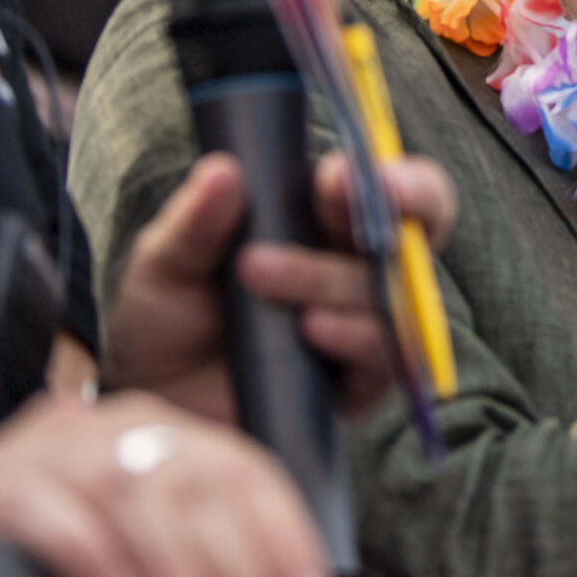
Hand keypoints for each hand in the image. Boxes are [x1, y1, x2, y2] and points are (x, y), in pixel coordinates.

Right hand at [0, 391, 334, 576]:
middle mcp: (108, 426)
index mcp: (156, 430)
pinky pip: (44, 509)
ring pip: (132, 490)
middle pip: (196, 482)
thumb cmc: (46, 546)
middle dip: (239, 571)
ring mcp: (47, 450)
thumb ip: (198, 552)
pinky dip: (87, 552)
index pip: (243, 471)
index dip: (285, 542)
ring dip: (177, 570)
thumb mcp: (135, 539)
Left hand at [106, 150, 457, 417]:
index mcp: (324, 222)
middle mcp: (357, 269)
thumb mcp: (165, 263)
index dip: (387, 171)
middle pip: (424, 226)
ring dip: (331, 276)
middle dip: (404, 201)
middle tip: (338, 191)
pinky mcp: (358, 388)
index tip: (340, 173)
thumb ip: (194, 221)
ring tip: (257, 273)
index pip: (386, 184)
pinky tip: (311, 328)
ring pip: (394, 292)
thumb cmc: (169, 322)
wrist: (152, 406)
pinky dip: (354, 336)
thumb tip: (223, 170)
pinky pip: (386, 359)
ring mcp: (364, 327)